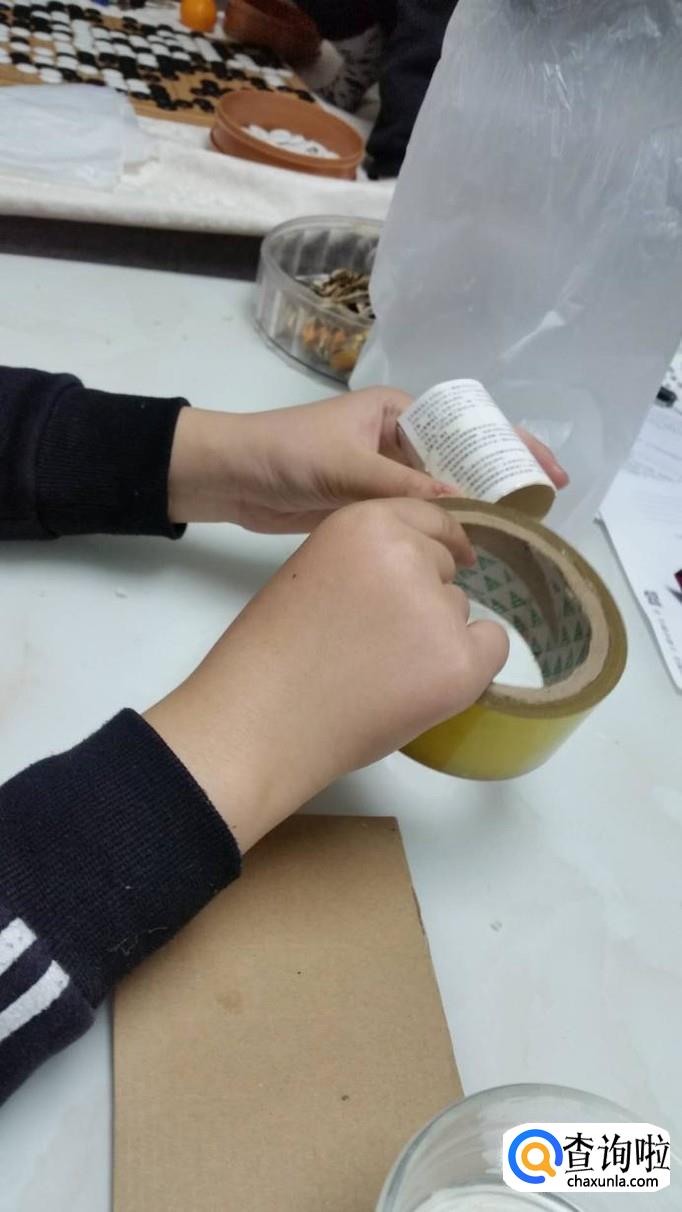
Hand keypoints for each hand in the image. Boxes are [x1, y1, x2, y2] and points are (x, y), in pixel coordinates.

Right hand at [145, 498, 508, 850]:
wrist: (264, 719)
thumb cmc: (272, 655)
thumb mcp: (315, 572)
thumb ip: (366, 561)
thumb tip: (415, 577)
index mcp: (367, 523)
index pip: (429, 519)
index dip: (437, 544)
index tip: (449, 560)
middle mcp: (410, 555)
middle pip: (443, 569)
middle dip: (421, 598)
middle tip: (373, 643)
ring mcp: (439, 609)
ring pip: (458, 612)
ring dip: (434, 636)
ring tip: (378, 674)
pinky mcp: (461, 662)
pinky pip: (491, 648)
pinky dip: (469, 666)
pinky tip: (423, 686)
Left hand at [167, 387, 567, 531]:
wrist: (229, 477)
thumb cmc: (286, 453)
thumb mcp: (347, 467)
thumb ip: (404, 488)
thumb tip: (463, 512)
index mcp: (399, 414)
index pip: (469, 426)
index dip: (511, 447)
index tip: (547, 474)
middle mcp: (398, 442)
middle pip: (463, 464)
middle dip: (501, 485)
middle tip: (542, 514)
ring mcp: (384, 477)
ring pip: (441, 497)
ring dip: (471, 515)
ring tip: (513, 541)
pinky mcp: (369, 508)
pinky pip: (416, 520)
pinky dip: (439, 535)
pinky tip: (466, 557)